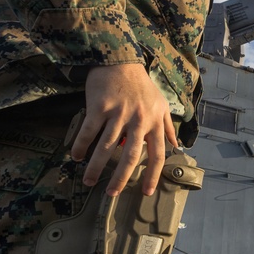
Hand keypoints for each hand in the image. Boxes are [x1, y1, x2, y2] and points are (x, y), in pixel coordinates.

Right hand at [70, 63, 176, 195]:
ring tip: (89, 182)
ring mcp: (118, 113)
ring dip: (96, 167)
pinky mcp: (99, 106)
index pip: (157, 154)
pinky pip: (89, 131)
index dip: (152, 175)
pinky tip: (76, 157)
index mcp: (154, 121)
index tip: (145, 191)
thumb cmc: (141, 85)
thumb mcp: (161, 104)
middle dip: (121, 179)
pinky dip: (81, 146)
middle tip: (112, 194)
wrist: (120, 60)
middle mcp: (138, 120)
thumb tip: (177, 145)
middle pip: (131, 156)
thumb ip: (168, 127)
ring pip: (106, 147)